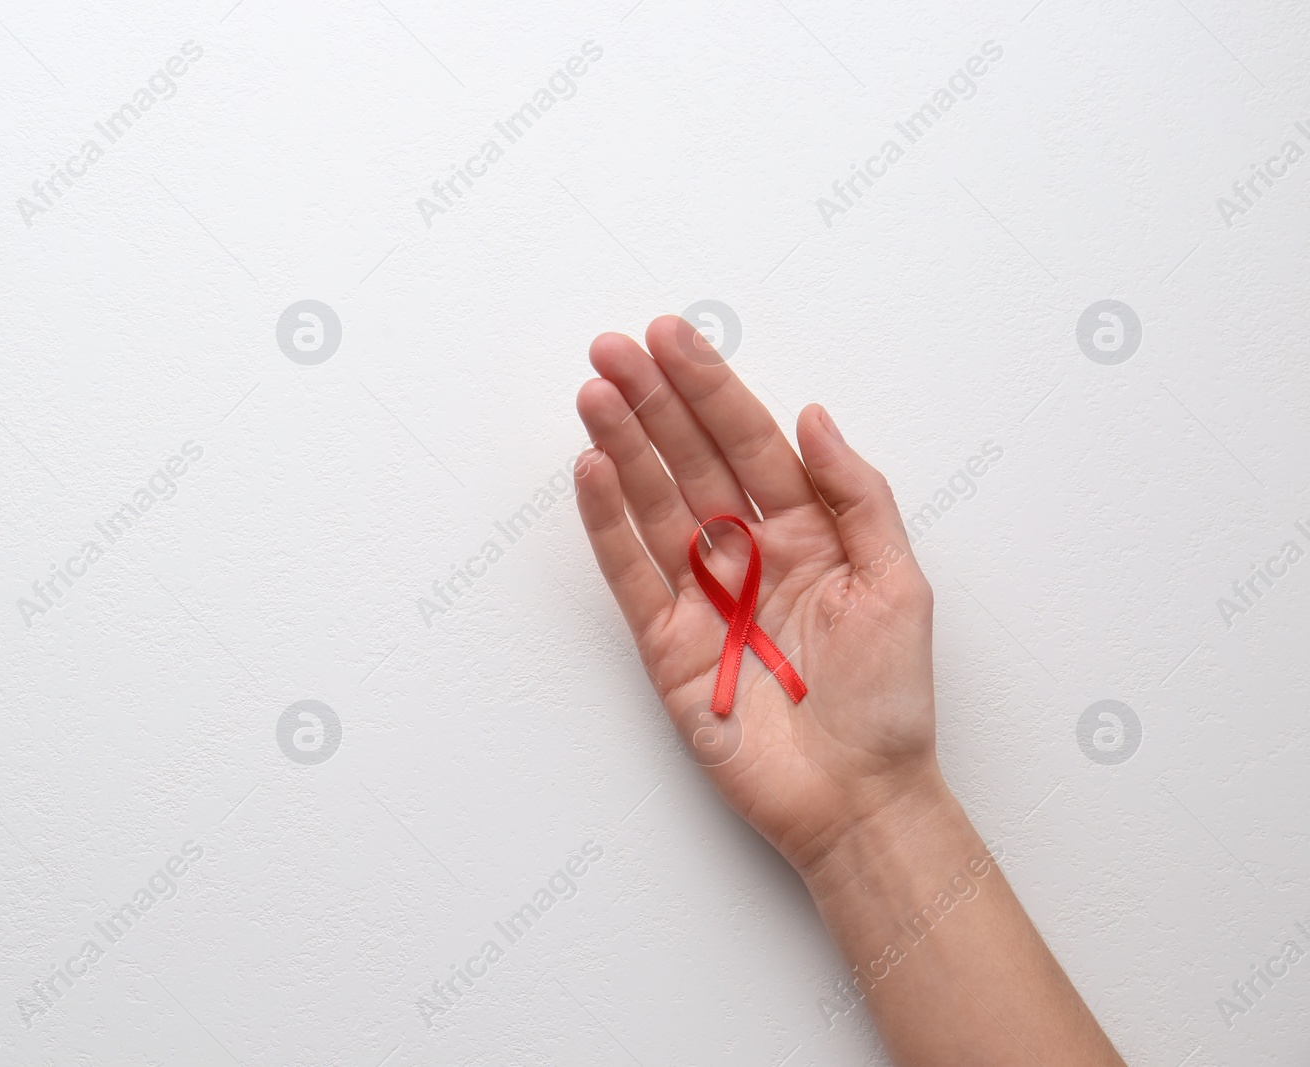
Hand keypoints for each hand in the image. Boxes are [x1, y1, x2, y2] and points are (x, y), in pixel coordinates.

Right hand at [574, 316, 943, 872]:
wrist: (857, 800)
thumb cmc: (889, 701)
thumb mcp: (900, 583)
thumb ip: (857, 495)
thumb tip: (814, 417)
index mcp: (808, 532)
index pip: (748, 442)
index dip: (710, 388)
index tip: (672, 337)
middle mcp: (748, 554)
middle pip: (690, 460)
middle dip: (652, 402)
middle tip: (612, 348)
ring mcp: (703, 596)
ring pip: (654, 504)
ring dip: (622, 447)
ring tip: (592, 393)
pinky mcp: (667, 644)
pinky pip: (631, 574)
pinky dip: (607, 524)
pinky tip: (592, 472)